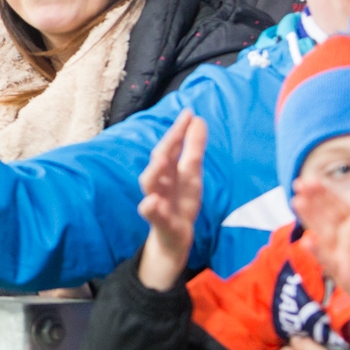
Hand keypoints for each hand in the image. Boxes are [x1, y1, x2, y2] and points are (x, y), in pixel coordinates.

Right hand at [136, 110, 207, 291]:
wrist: (174, 237)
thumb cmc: (181, 201)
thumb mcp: (192, 175)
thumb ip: (193, 148)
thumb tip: (199, 119)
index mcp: (169, 170)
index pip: (171, 146)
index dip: (179, 130)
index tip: (189, 112)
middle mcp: (160, 181)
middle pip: (159, 160)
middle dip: (168, 144)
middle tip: (179, 127)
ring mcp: (157, 200)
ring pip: (150, 184)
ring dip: (154, 171)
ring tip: (162, 157)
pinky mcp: (160, 221)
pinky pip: (152, 214)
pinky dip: (150, 207)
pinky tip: (152, 201)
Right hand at [293, 178, 349, 349]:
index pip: (337, 203)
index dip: (324, 192)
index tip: (309, 180)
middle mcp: (342, 234)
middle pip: (325, 213)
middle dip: (312, 199)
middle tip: (299, 185)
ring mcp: (337, 250)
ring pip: (321, 230)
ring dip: (309, 217)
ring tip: (298, 202)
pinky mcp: (338, 269)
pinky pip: (326, 258)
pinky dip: (317, 250)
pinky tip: (308, 240)